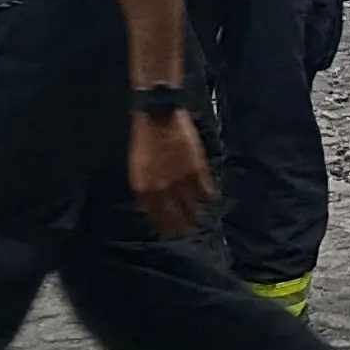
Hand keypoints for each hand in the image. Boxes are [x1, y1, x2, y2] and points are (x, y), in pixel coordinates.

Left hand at [128, 110, 213, 235]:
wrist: (158, 117)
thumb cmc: (144, 140)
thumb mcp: (137, 168)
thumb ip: (145, 188)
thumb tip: (153, 204)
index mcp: (144, 190)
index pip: (156, 218)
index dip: (164, 227)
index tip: (170, 232)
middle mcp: (162, 191)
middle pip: (175, 218)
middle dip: (182, 227)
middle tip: (188, 231)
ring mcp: (181, 183)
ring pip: (193, 209)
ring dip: (198, 215)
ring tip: (202, 219)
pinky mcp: (197, 172)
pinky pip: (207, 193)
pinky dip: (210, 198)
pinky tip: (212, 200)